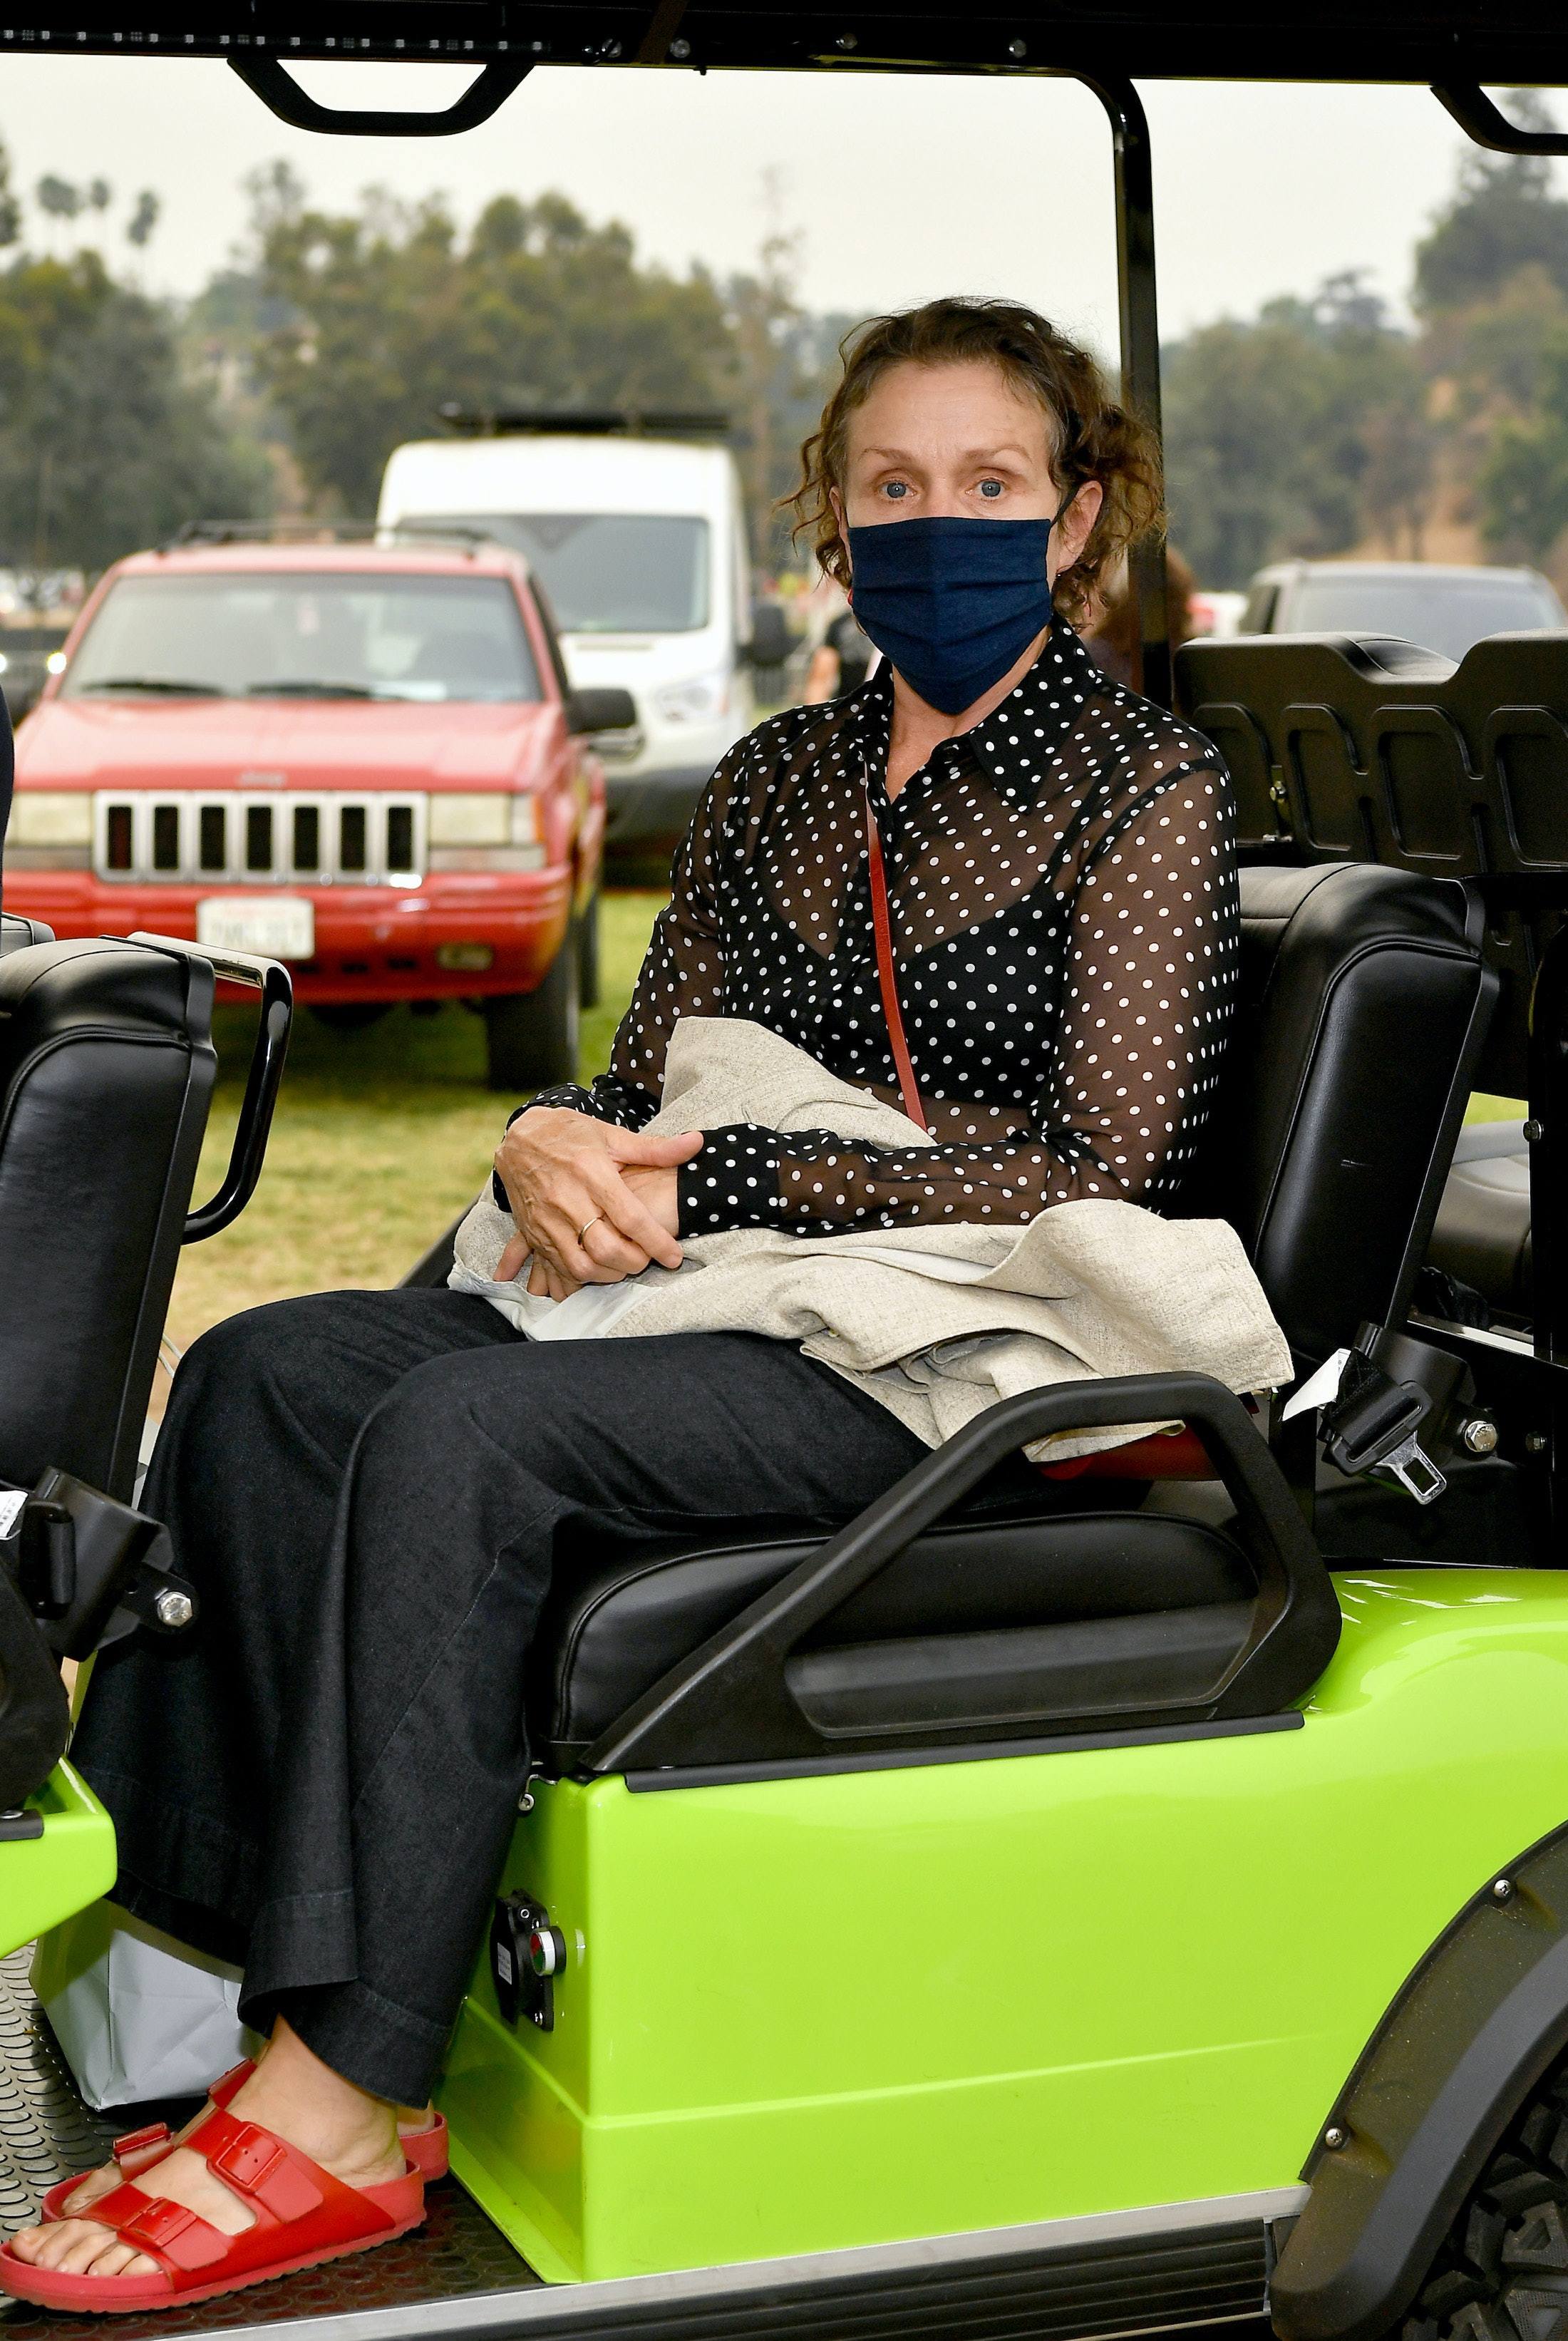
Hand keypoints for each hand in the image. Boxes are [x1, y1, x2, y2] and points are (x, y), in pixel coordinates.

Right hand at [493, 1107, 700, 1292]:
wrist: (519, 1137)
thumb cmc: (572, 1135)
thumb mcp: (612, 1135)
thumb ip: (655, 1148)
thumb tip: (697, 1144)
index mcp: (592, 1172)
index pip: (631, 1217)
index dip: (656, 1242)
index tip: (674, 1257)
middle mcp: (568, 1198)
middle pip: (606, 1248)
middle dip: (633, 1263)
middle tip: (647, 1260)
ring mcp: (547, 1218)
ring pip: (580, 1265)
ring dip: (607, 1275)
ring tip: (623, 1266)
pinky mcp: (533, 1231)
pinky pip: (557, 1267)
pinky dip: (580, 1277)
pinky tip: (597, 1271)